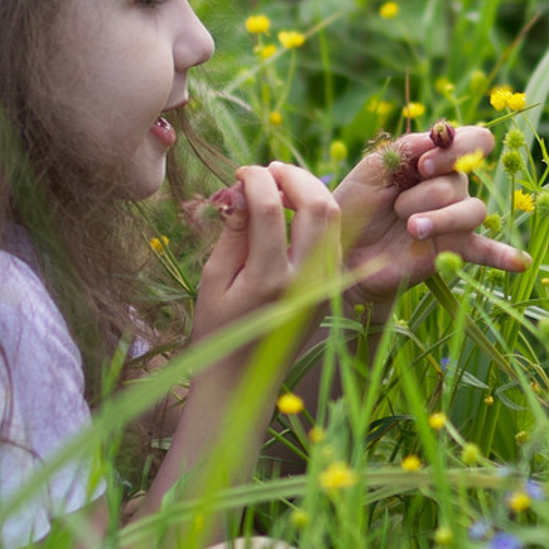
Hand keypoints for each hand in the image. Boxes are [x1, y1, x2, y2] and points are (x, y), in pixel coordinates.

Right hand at [195, 163, 340, 348]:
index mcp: (269, 280)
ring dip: (310, 192)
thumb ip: (233, 232)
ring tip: (280, 184)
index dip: (255, 179)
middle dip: (294, 176)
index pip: (271, 209)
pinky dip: (318, 214)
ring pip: (335, 218)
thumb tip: (243, 188)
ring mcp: (326, 285)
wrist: (243, 379)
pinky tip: (293, 209)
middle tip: (268, 170)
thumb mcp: (214, 279)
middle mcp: (306, 281)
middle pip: (318, 206)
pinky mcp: (332, 287)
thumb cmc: (217, 327)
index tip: (240, 172)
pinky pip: (334, 238)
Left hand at [332, 125, 528, 319]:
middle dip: (424, 193)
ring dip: (441, 219)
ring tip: (412, 229)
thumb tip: (442, 135)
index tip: (424, 166)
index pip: (473, 141)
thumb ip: (407, 148)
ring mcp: (454, 220)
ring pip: (473, 210)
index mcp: (436, 160)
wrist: (345, 252)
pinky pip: (485, 250)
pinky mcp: (453, 249)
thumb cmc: (357, 205)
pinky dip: (504, 255)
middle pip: (461, 181)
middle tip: (398, 208)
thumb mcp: (374, 168)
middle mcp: (452, 187)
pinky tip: (521, 262)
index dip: (456, 150)